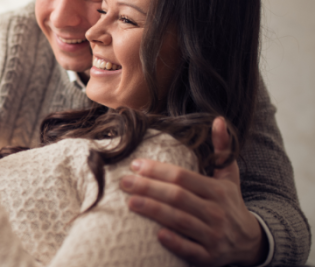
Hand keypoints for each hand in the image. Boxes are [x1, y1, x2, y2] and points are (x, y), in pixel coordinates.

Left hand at [120, 117, 266, 265]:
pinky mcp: (210, 257)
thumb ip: (222, 148)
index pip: (183, 177)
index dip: (158, 170)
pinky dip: (175, 242)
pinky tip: (156, 234)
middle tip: (124, 182)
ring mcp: (214, 236)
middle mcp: (216, 212)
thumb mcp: (229, 176)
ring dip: (154, 211)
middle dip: (148, 188)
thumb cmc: (230, 203)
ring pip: (180, 221)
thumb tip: (217, 120)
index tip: (135, 165)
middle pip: (177, 197)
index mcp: (217, 191)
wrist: (250, 242)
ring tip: (130, 202)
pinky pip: (191, 250)